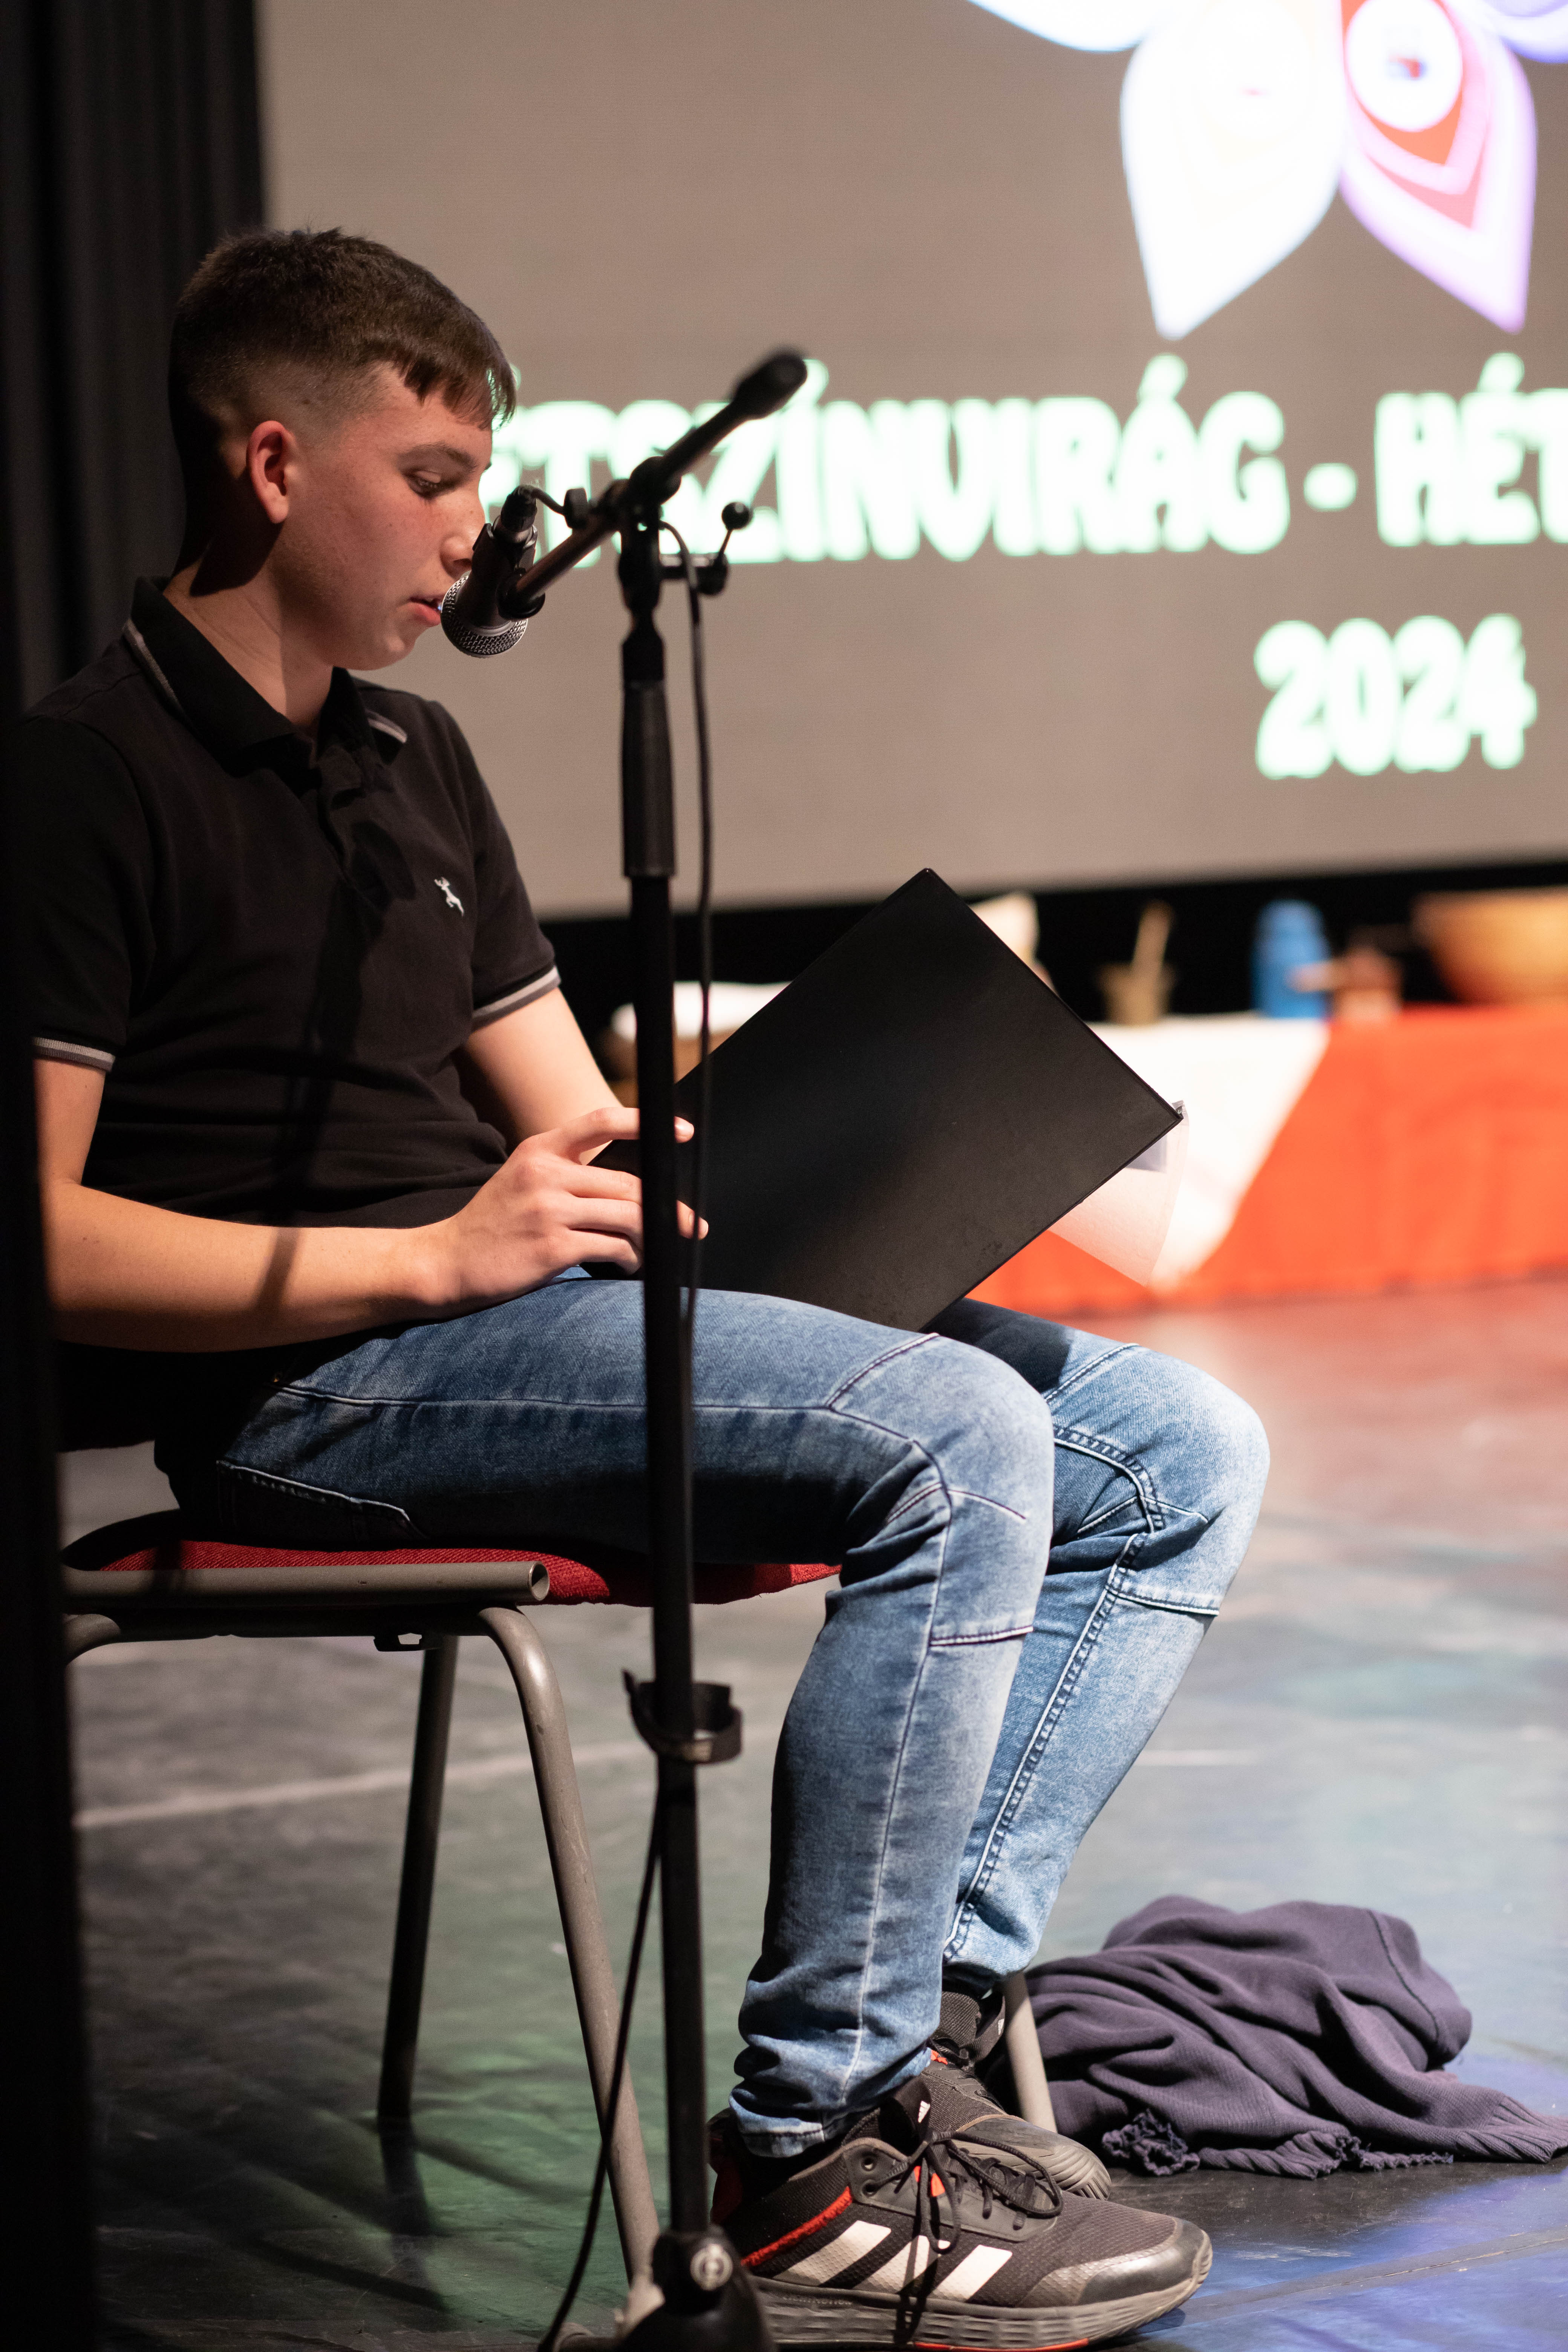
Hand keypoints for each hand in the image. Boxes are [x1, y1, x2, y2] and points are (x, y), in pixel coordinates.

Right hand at [417, 1106, 703, 1314]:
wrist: (446, 1262)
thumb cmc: (492, 1225)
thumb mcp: (521, 1179)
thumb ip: (565, 1173)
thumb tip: (628, 1189)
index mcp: (538, 1149)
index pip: (599, 1121)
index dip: (644, 1123)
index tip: (682, 1132)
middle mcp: (545, 1173)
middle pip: (627, 1183)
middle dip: (666, 1206)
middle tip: (688, 1223)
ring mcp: (548, 1210)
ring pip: (627, 1216)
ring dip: (648, 1238)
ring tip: (646, 1250)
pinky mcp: (552, 1247)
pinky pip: (612, 1247)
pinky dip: (628, 1258)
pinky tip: (625, 1264)